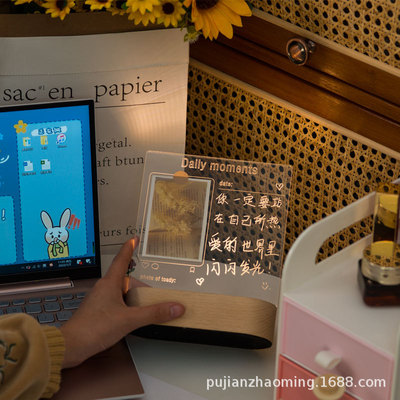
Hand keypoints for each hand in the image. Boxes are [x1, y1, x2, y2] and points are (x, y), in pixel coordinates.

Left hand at [60, 238, 184, 367]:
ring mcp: (100, 300)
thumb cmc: (94, 328)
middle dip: (140, 283)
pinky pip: (117, 303)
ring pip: (121, 292)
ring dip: (134, 296)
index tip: (134, 239)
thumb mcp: (129, 320)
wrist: (71, 346)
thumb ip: (153, 313)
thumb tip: (175, 307)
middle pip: (126, 279)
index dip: (129, 248)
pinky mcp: (98, 312)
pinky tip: (132, 317)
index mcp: (110, 283)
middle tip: (153, 288)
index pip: (122, 259)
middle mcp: (104, 288)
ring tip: (146, 304)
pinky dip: (127, 306)